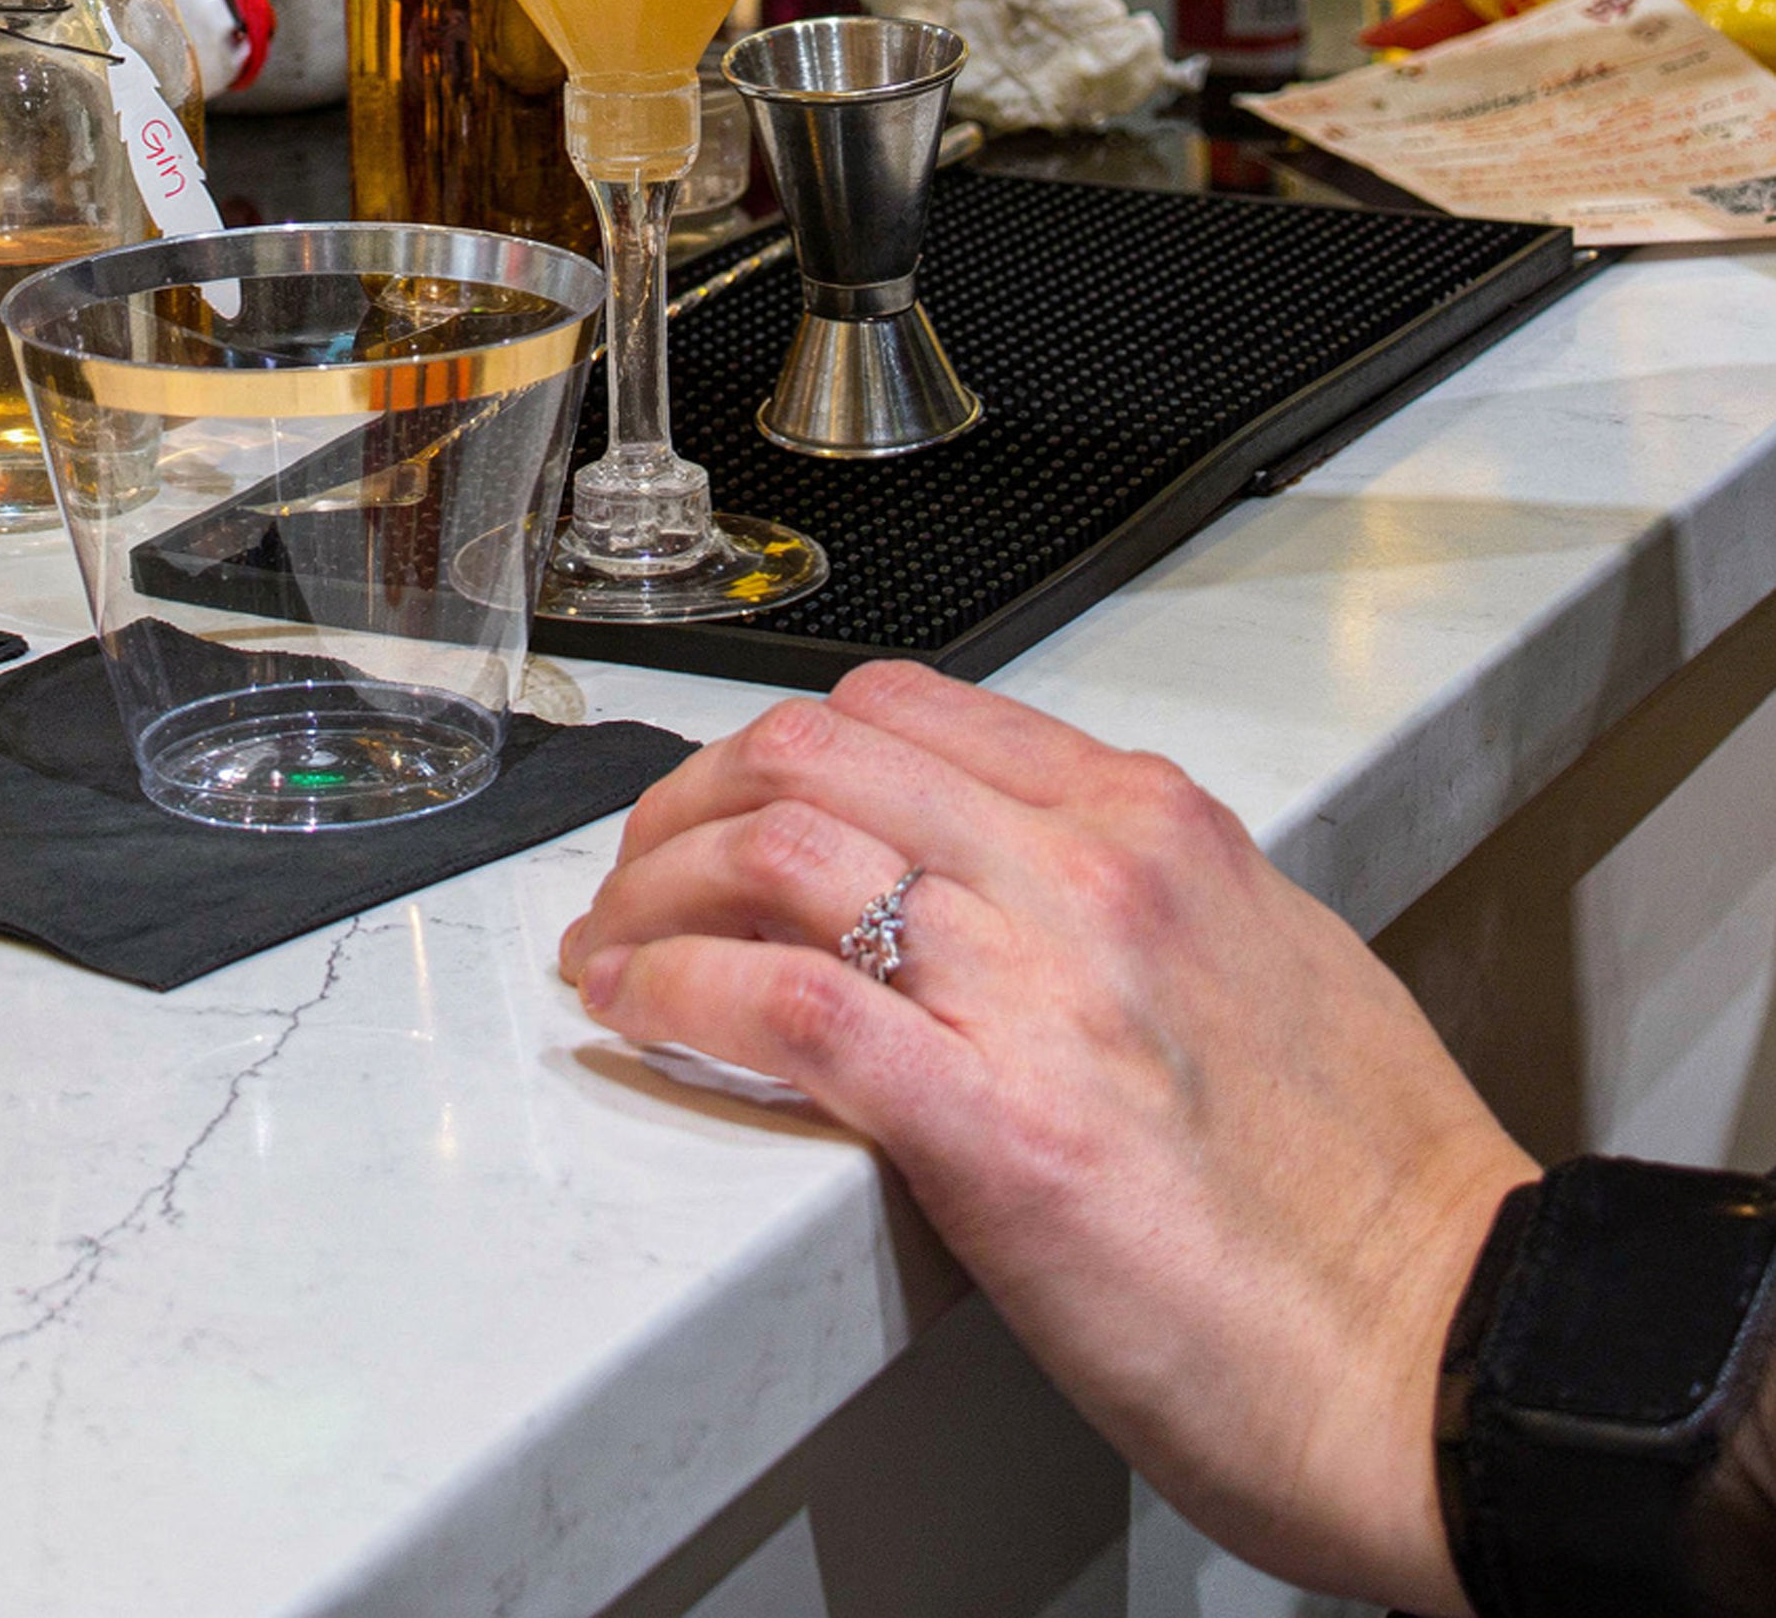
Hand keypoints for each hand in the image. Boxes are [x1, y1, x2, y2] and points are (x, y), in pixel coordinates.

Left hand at [560, 660, 1529, 1612]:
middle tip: (633, 874)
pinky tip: (636, 1010)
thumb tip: (1022, 895)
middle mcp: (1089, 870)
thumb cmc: (1379, 1201)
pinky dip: (678, 988)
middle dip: (686, 805)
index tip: (722, 799)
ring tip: (609, 949)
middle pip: (811, 756)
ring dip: (652, 892)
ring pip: (776, 852)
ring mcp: (1040, 986)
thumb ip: (1143, 902)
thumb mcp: (1273, 963)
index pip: (904, 707)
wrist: (1450, 1353)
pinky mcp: (994, 1124)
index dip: (775, 747)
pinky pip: (785, 1001)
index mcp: (1154, 822)